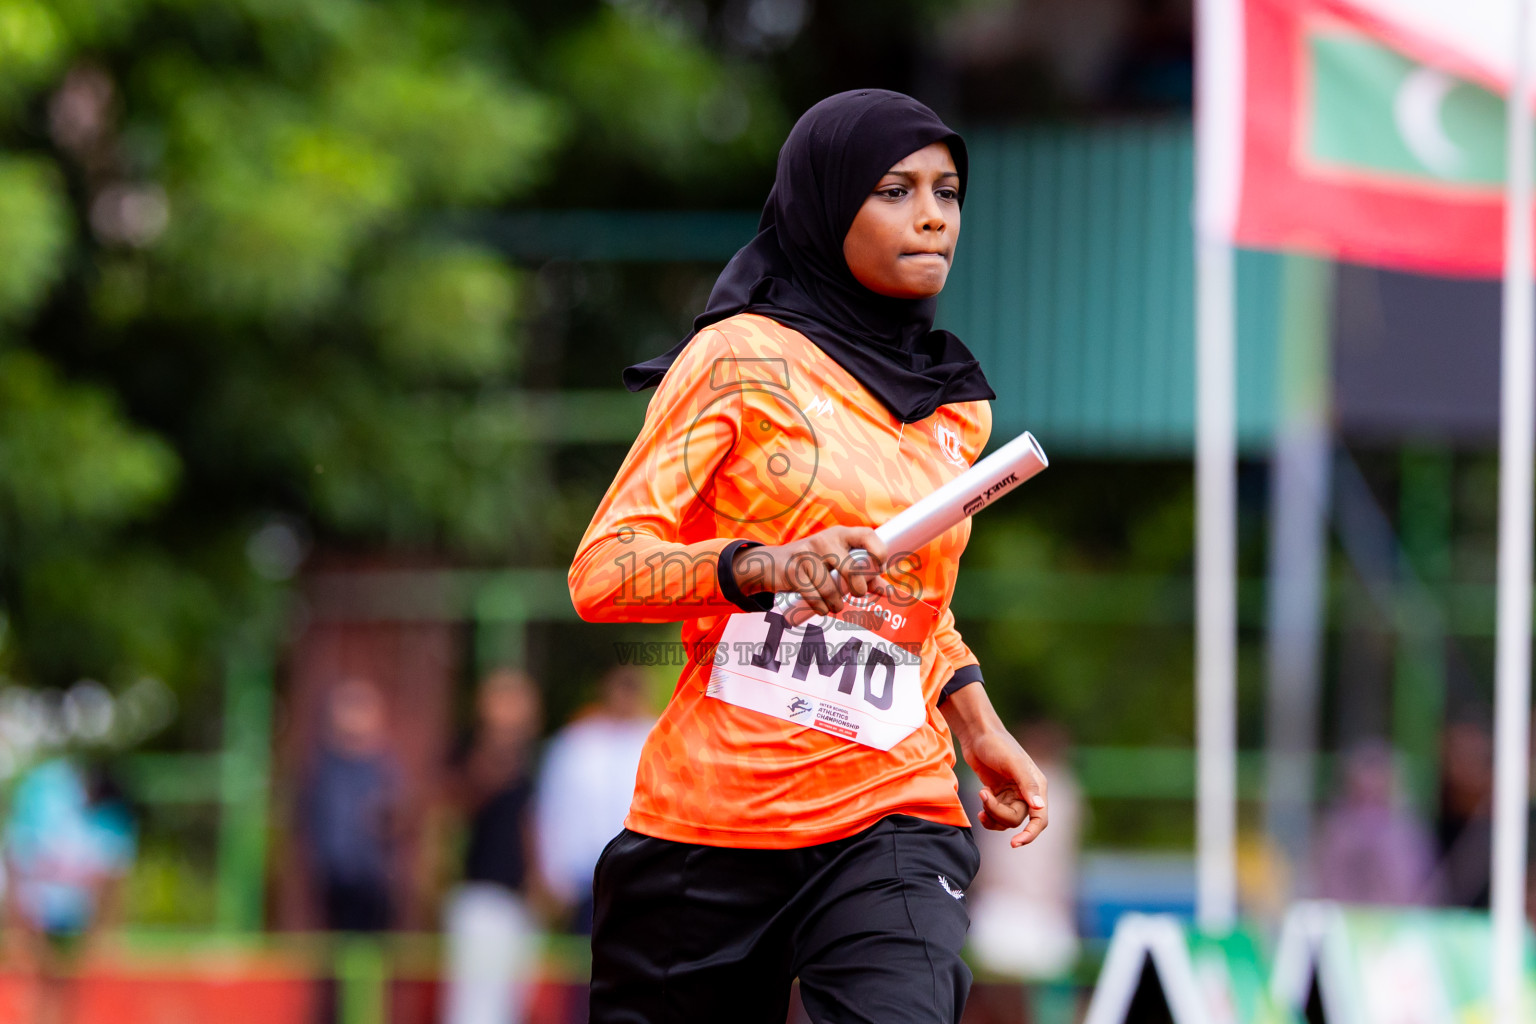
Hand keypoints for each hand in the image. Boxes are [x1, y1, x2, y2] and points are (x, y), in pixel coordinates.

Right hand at [732, 526, 887, 615]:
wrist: (772, 564)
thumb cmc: (813, 564)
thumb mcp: (838, 563)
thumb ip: (865, 576)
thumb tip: (890, 592)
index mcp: (840, 534)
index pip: (866, 534)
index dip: (878, 551)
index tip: (879, 568)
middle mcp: (824, 540)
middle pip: (850, 568)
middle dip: (858, 587)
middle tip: (857, 594)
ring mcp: (806, 554)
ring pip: (831, 588)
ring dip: (837, 603)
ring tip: (836, 605)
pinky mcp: (793, 571)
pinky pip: (814, 596)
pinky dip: (822, 608)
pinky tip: (823, 608)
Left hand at [941, 687, 1047, 847]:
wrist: (977, 734)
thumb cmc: (996, 744)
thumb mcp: (1012, 762)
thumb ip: (1027, 784)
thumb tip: (1039, 808)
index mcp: (1037, 786)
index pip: (1040, 818)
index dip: (1030, 834)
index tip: (1015, 844)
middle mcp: (1027, 793)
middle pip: (1017, 820)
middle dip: (998, 812)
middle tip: (983, 795)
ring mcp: (1013, 794)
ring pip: (1005, 820)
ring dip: (991, 814)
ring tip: (981, 795)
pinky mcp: (999, 794)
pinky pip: (996, 816)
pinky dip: (988, 815)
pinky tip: (980, 810)